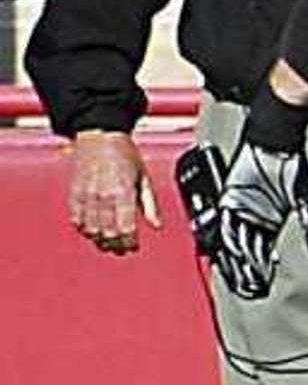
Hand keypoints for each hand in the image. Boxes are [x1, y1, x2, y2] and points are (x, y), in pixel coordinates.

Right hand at [64, 131, 152, 254]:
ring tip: (108, 242)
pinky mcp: (74, 193)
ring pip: (90, 230)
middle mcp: (103, 197)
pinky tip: (91, 230)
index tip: (132, 247)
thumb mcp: (144, 178)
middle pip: (107, 233)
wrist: (100, 135)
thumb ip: (150, 205)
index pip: (125, 230)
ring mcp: (86, 196)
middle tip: (121, 248)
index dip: (129, 243)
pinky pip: (76, 219)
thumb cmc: (123, 153)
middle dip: (115, 245)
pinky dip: (84, 228)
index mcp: (123, 193)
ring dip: (100, 240)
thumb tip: (157, 225)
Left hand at [206, 139, 307, 300]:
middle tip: (248, 288)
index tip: (263, 285)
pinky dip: (226, 241)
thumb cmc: (292, 166)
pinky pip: (224, 225)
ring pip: (234, 243)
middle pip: (248, 251)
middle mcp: (255, 218)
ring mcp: (240, 210)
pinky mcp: (229, 200)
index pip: (265, 250)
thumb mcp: (305, 199)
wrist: (274, 143)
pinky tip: (228, 254)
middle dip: (247, 271)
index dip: (263, 268)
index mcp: (271, 220)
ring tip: (237, 278)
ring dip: (235, 261)